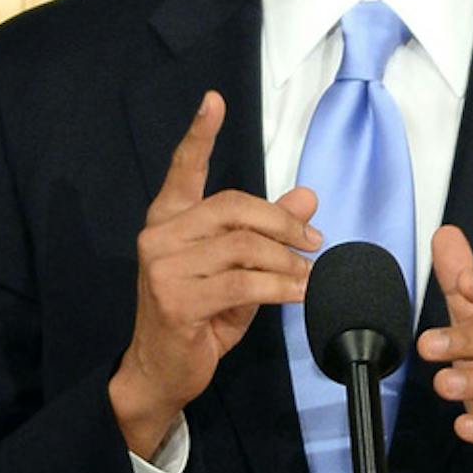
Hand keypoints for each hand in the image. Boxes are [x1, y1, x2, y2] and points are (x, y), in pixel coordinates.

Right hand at [108, 93, 321, 460]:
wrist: (161, 372)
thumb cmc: (199, 316)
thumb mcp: (237, 268)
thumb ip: (267, 231)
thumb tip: (308, 195)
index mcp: (168, 219)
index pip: (183, 168)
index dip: (200, 134)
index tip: (214, 100)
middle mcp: (160, 235)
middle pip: (233, 207)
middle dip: (282, 221)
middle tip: (313, 240)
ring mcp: (164, 268)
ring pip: (243, 247)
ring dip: (286, 260)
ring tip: (307, 274)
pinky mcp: (177, 300)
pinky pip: (242, 283)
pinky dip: (279, 287)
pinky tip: (296, 293)